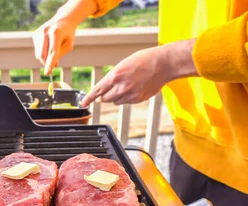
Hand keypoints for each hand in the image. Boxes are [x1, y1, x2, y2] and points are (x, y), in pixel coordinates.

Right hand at [33, 17, 77, 74]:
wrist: (63, 19)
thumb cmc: (68, 33)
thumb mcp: (69, 45)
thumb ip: (59, 54)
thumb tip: (50, 64)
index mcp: (56, 33)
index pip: (52, 52)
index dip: (50, 63)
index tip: (47, 73)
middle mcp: (45, 32)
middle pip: (43, 54)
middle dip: (47, 63)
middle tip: (56, 65)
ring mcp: (38, 32)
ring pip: (39, 54)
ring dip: (46, 58)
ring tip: (54, 52)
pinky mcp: (35, 34)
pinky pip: (37, 50)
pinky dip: (43, 52)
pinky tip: (49, 45)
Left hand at [81, 39, 198, 105]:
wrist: (164, 64)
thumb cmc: (145, 60)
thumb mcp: (124, 64)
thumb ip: (113, 78)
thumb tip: (104, 89)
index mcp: (115, 76)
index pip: (97, 90)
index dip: (88, 98)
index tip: (83, 103)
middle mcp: (121, 87)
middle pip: (104, 99)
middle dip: (104, 95)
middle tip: (110, 89)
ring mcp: (130, 95)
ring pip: (115, 101)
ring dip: (116, 96)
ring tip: (127, 85)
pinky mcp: (138, 99)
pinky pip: (126, 102)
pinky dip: (126, 98)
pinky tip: (134, 88)